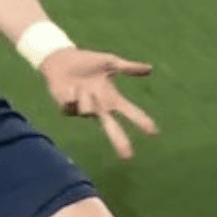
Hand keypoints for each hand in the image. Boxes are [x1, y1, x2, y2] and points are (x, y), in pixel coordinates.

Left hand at [39, 47, 157, 159]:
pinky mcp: (67, 110)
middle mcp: (99, 108)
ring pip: (88, 109)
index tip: (154, 133)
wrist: (62, 58)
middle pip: (112, 129)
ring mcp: (83, 111)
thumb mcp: (110, 62)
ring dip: (85, 94)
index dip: (141, 122)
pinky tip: (68, 88)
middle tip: (128, 157)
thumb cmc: (87, 61)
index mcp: (112, 99)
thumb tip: (151, 68)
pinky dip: (71, 93)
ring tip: (81, 85)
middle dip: (120, 142)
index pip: (131, 112)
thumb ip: (129, 67)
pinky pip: (73, 105)